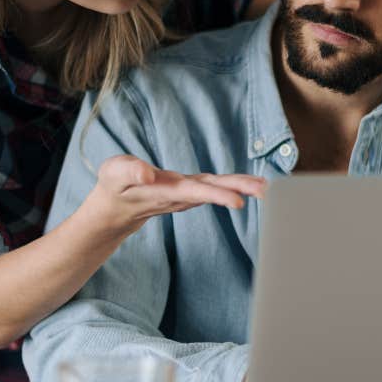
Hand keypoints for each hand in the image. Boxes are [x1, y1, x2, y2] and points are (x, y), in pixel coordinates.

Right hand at [91, 155, 265, 232]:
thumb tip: (147, 173)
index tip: (239, 202)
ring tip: (267, 188)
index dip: (216, 195)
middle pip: (213, 191)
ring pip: (217, 189)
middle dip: (240, 190)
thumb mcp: (113, 174)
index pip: (194, 192)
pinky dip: (235, 186)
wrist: (115, 210)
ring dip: (243, 188)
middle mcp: (180, 194)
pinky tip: (252, 186)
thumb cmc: (114, 188)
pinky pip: (216, 188)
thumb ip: (129, 171)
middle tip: (267, 192)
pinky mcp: (188, 190)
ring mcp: (186, 194)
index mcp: (164, 191)